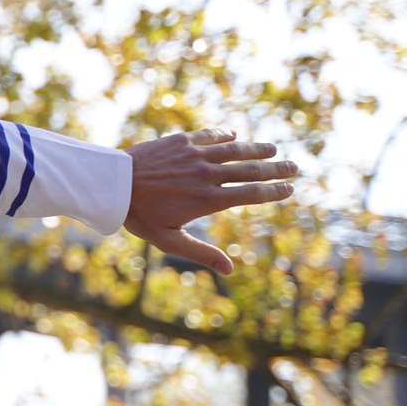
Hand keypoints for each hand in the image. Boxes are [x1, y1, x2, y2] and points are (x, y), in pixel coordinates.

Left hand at [121, 129, 299, 274]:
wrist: (112, 183)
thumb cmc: (139, 215)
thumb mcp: (169, 239)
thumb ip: (201, 252)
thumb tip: (230, 270)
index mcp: (207, 199)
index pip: (251, 194)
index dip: (274, 192)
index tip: (290, 189)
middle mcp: (206, 174)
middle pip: (251, 170)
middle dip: (276, 169)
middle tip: (294, 167)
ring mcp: (194, 155)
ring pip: (235, 149)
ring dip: (257, 148)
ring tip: (273, 148)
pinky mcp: (181, 140)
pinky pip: (210, 135)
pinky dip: (225, 135)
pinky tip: (235, 135)